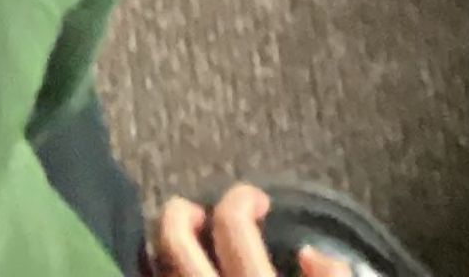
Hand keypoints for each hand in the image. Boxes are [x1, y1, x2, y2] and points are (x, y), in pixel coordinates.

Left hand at [145, 184, 347, 276]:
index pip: (231, 224)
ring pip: (155, 267)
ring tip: (181, 242)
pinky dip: (157, 274)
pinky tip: (171, 272)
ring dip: (161, 247)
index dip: (240, 199)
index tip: (255, 200)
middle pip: (174, 242)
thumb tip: (312, 253)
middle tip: (197, 212)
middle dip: (177, 214)